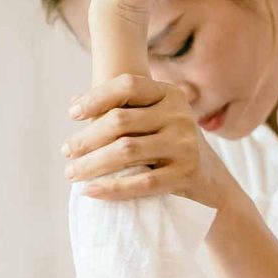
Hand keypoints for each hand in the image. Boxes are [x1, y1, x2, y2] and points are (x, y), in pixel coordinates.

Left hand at [63, 74, 234, 203]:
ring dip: (92, 163)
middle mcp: (181, 115)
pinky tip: (90, 191)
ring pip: (126, 150)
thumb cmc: (170, 146)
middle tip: (67, 152)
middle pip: (120, 121)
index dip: (96, 97)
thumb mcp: (153, 121)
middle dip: (87, 138)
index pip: (127, 85)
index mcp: (170, 95)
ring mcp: (185, 144)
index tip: (72, 114)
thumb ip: (121, 108)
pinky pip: (141, 182)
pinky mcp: (186, 174)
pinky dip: (111, 188)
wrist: (210, 182)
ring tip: (72, 173)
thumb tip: (75, 100)